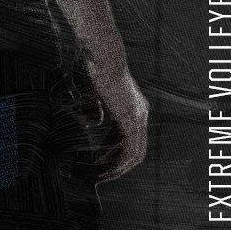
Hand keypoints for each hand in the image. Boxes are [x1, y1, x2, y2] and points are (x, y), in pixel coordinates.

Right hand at [84, 59, 148, 181]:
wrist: (99, 53)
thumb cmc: (92, 64)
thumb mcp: (91, 90)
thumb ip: (94, 106)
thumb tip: (96, 123)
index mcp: (130, 104)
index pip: (125, 135)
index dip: (111, 149)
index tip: (96, 158)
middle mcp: (138, 112)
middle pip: (133, 148)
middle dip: (116, 163)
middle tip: (99, 174)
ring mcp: (138, 116)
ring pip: (134, 153)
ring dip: (117, 167)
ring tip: (99, 176)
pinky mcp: (132, 119)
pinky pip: (130, 150)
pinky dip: (119, 162)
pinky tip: (104, 167)